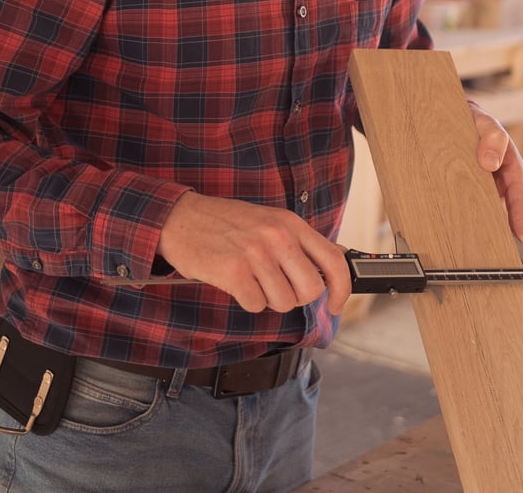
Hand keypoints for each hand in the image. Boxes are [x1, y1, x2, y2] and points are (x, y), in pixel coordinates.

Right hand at [156, 193, 351, 314]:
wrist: (180, 217)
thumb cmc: (224, 222)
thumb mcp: (267, 220)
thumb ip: (297, 241)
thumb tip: (330, 265)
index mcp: (290, 223)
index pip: (333, 260)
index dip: (342, 288)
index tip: (336, 304)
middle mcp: (277, 235)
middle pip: (310, 289)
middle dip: (295, 297)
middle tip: (275, 287)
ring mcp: (256, 253)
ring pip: (283, 302)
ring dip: (267, 298)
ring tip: (250, 279)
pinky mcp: (234, 271)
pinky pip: (256, 305)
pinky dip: (246, 300)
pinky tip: (234, 282)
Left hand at [467, 101, 522, 245]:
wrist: (451, 114)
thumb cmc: (475, 119)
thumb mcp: (486, 123)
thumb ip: (492, 138)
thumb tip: (490, 163)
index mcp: (512, 168)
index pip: (519, 198)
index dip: (521, 220)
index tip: (522, 240)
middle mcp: (499, 181)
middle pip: (505, 212)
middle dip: (506, 234)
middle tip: (503, 257)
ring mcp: (483, 186)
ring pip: (486, 212)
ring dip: (485, 229)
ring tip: (478, 251)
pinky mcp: (464, 187)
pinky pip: (467, 205)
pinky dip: (466, 218)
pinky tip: (457, 232)